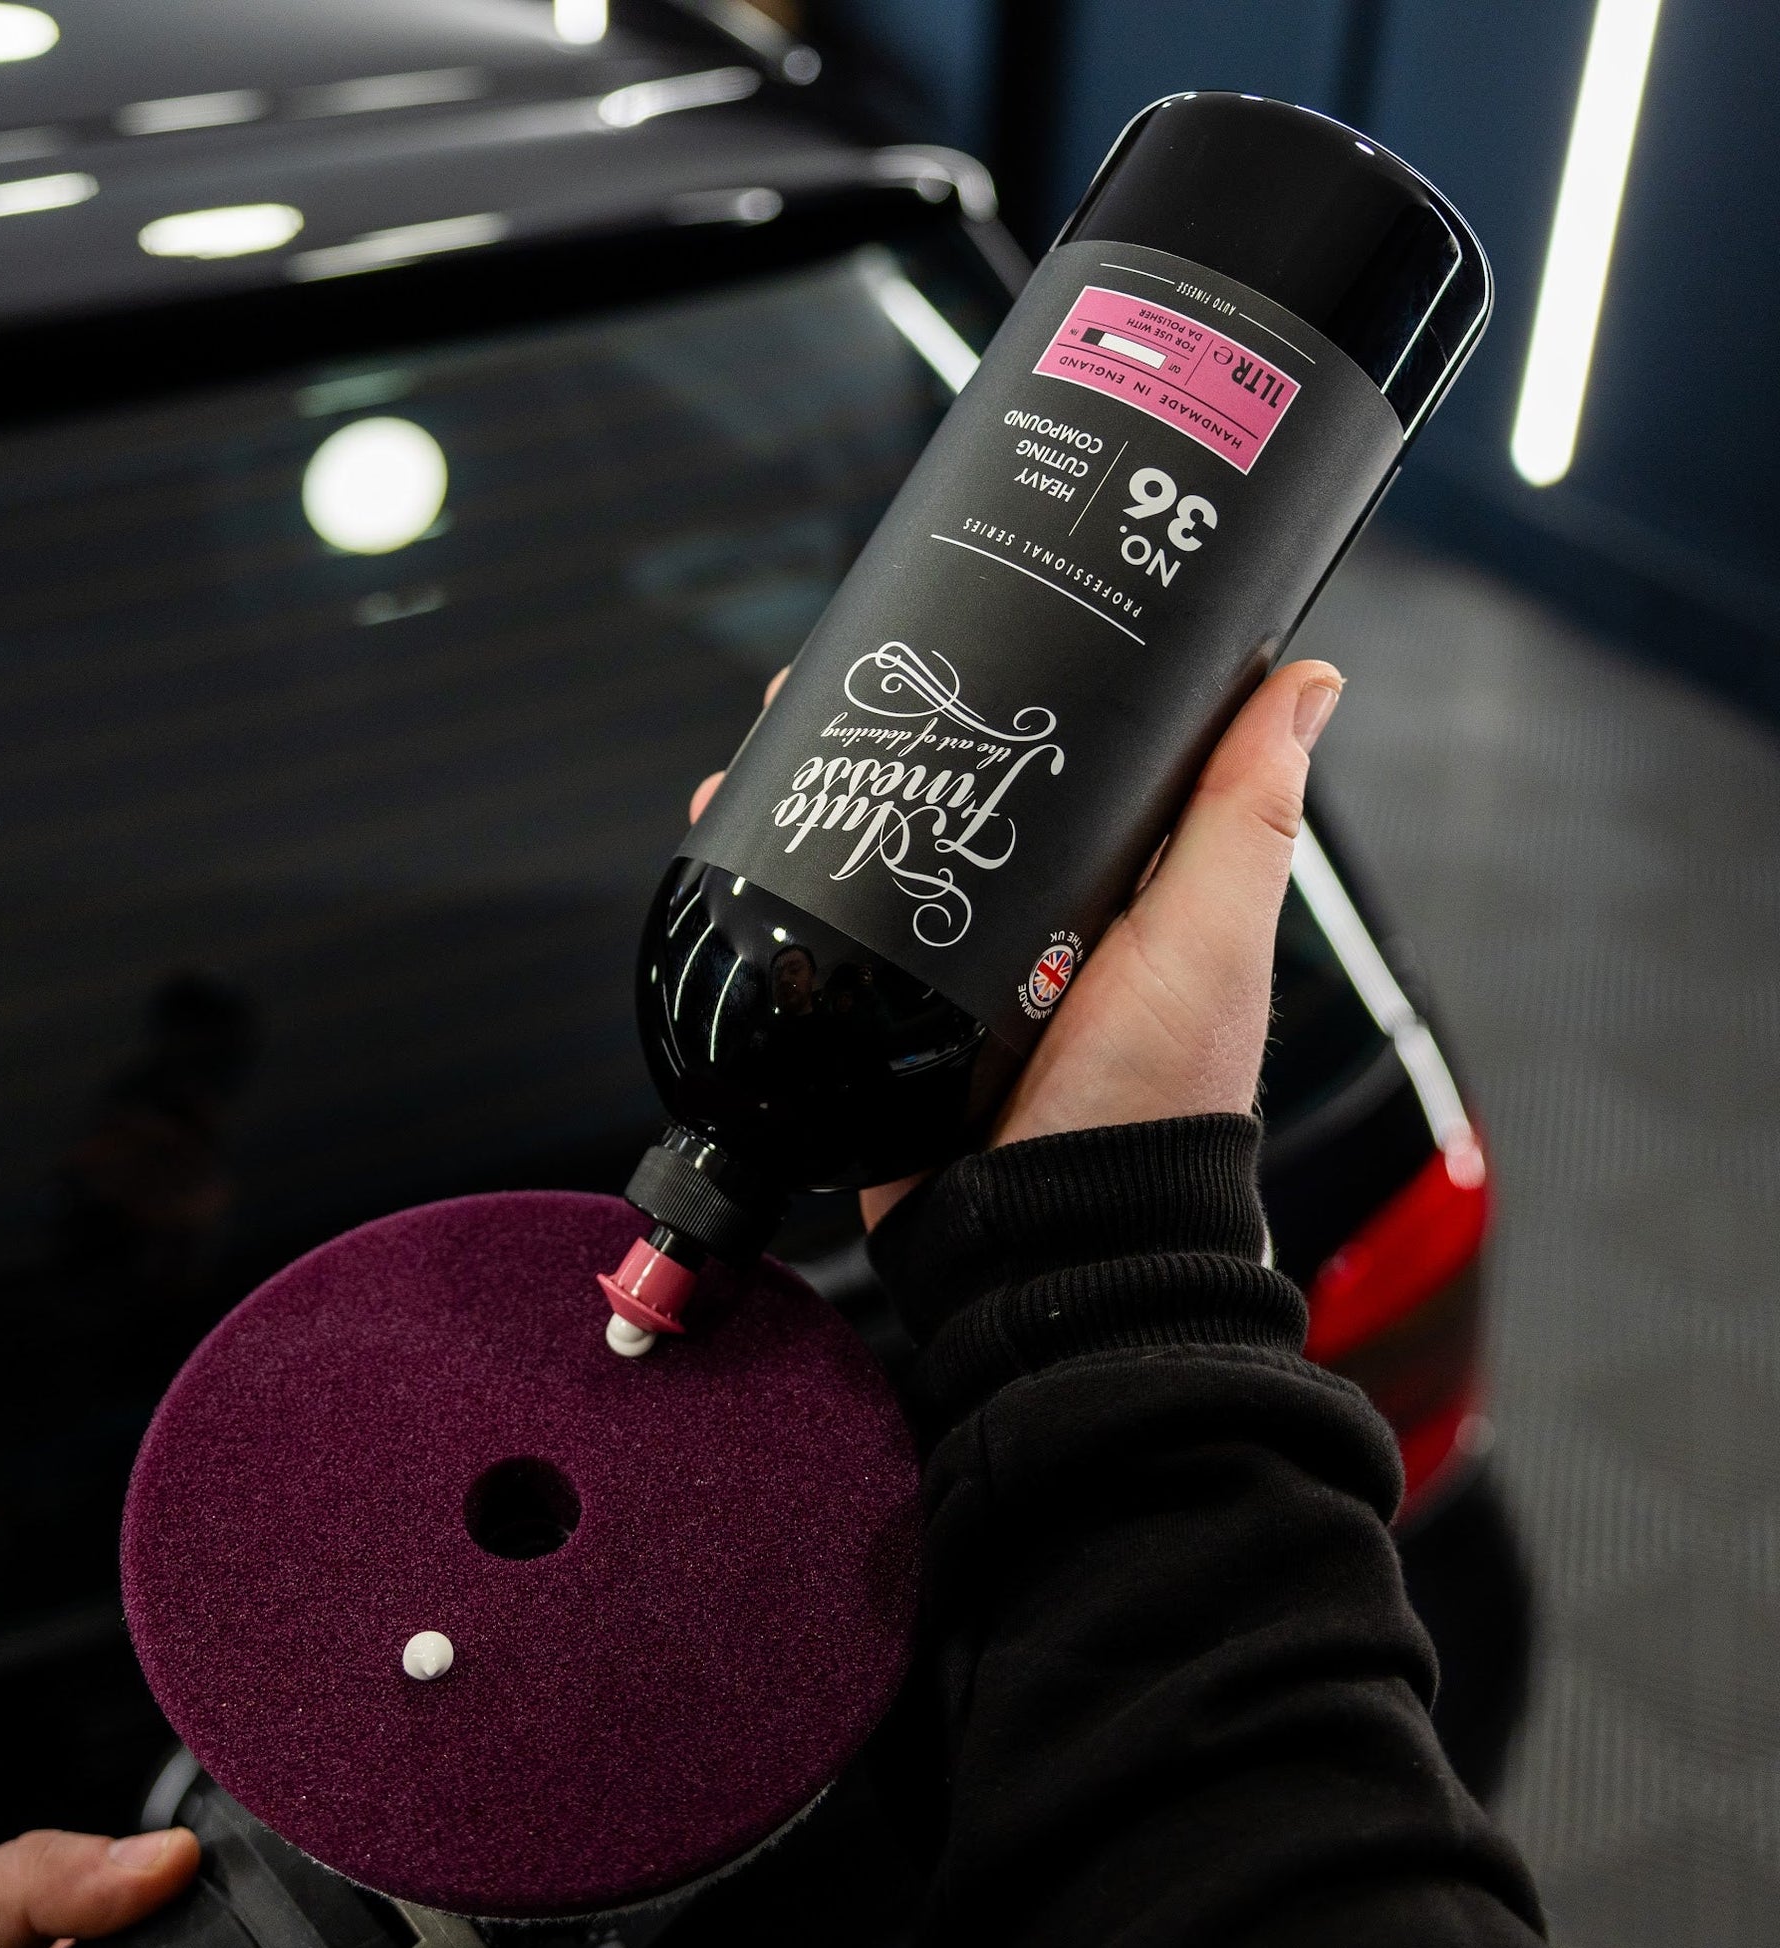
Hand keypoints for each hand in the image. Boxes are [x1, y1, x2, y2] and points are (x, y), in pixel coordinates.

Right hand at [689, 659, 1342, 1227]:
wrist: (1048, 1243)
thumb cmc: (1147, 1107)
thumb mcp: (1207, 945)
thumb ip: (1242, 821)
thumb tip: (1302, 682)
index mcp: (1114, 885)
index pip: (1058, 757)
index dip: (1010, 689)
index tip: (961, 622)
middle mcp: (1028, 917)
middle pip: (947, 795)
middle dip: (881, 734)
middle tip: (821, 686)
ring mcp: (947, 965)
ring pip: (872, 854)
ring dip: (810, 797)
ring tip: (758, 750)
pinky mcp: (884, 1016)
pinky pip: (821, 935)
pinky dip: (773, 886)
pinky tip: (728, 840)